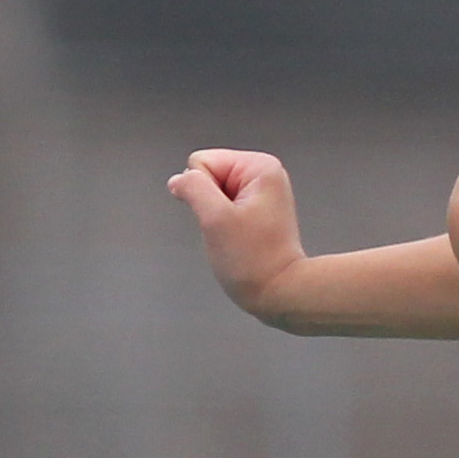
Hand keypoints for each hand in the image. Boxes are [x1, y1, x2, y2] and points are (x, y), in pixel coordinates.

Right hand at [168, 149, 304, 316]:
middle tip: (233, 230)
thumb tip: (178, 180)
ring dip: (218, 218)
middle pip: (209, 176)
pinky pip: (224, 209)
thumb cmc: (254, 262)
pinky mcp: (258, 211)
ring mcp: (262, 193)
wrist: (280, 294)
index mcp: (260, 167)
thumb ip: (192, 188)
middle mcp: (264, 175)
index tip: (226, 218)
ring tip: (239, 236)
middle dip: (212, 206)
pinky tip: (241, 239)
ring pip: (214, 194)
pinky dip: (226, 226)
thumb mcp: (214, 219)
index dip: (203, 194)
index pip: (201, 163)